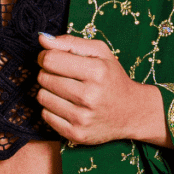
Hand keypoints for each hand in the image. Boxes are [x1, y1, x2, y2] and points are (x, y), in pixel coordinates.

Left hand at [36, 33, 167, 147]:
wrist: (132, 112)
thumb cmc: (112, 78)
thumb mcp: (99, 52)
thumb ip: (70, 43)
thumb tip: (42, 39)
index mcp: (96, 71)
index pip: (50, 60)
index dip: (45, 57)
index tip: (51, 58)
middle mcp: (90, 96)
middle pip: (44, 78)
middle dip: (47, 73)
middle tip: (61, 75)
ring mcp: (82, 118)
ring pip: (42, 97)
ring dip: (48, 91)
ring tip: (64, 90)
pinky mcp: (76, 134)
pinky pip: (46, 116)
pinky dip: (51, 109)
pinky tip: (66, 105)